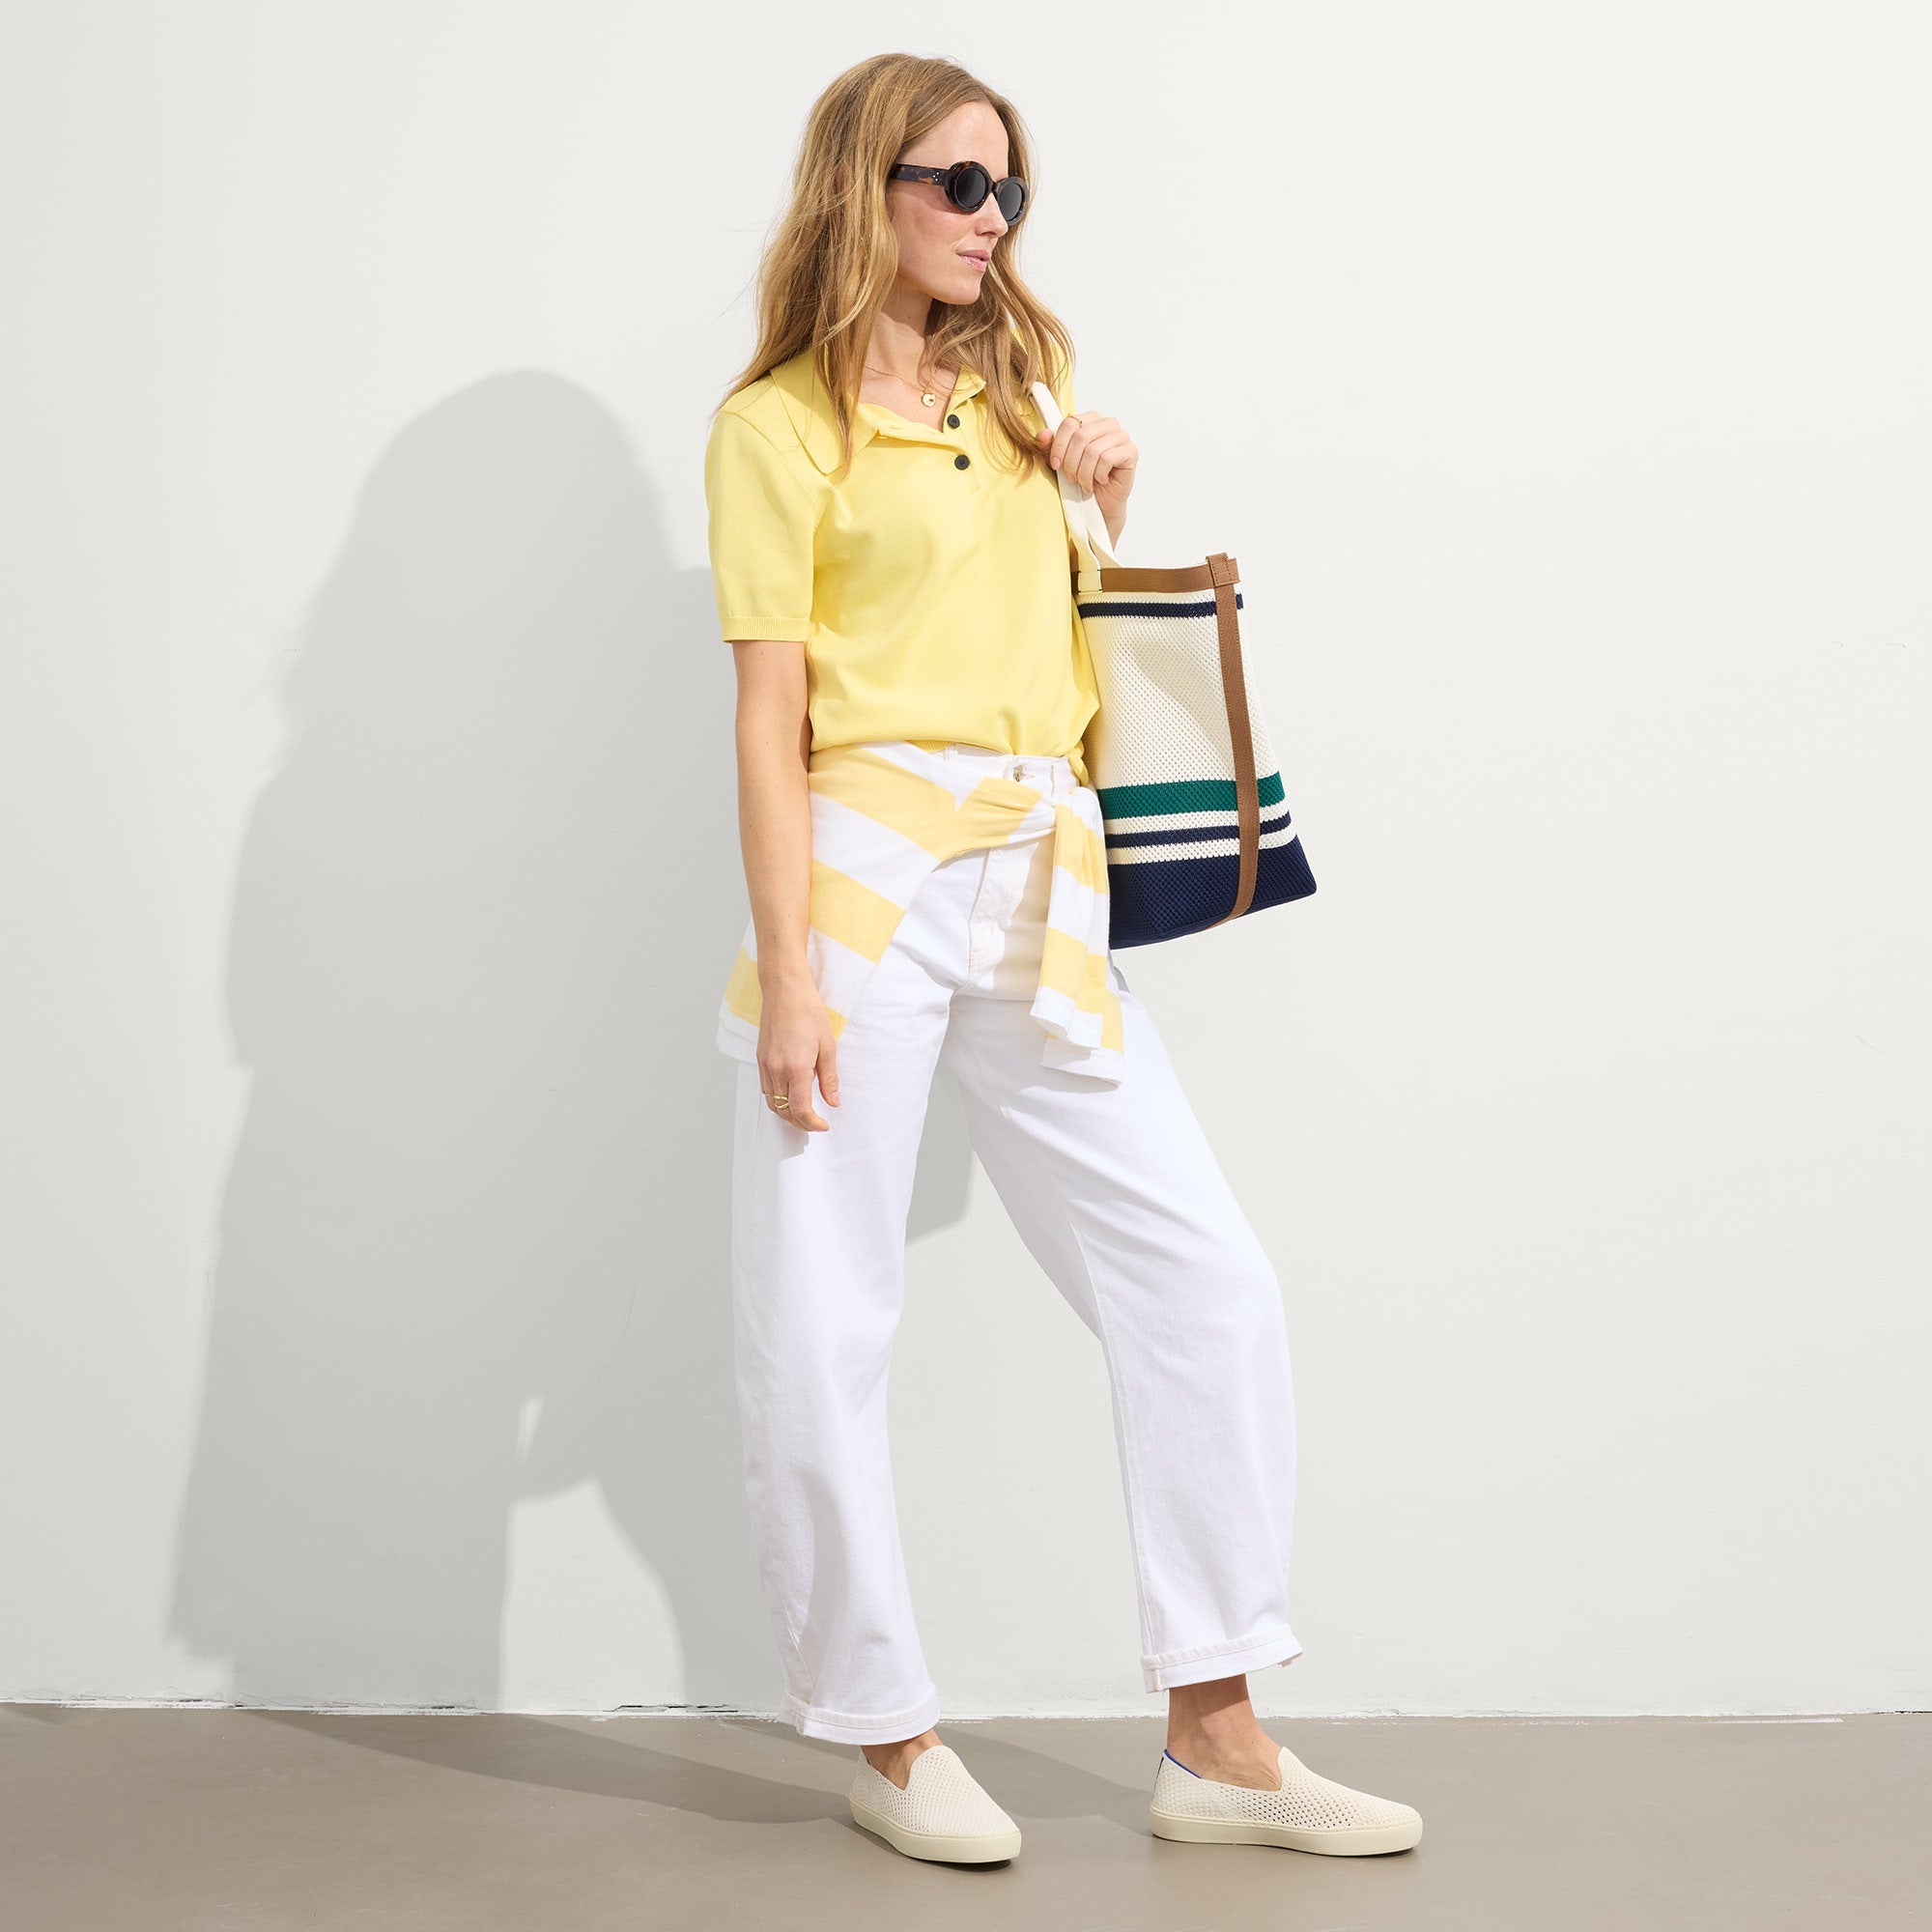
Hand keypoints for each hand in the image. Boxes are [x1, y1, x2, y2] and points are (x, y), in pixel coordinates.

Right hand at [755, 982, 839, 1130]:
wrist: (785, 992)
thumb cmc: (808, 1013)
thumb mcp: (827, 1046)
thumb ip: (829, 1078)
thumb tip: (833, 1102)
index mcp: (796, 1069)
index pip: (801, 1109)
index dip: (812, 1123)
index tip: (823, 1125)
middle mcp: (777, 1071)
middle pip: (784, 1111)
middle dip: (800, 1123)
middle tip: (816, 1123)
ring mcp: (765, 1066)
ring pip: (772, 1103)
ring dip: (787, 1114)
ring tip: (803, 1113)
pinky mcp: (760, 1059)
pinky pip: (766, 1089)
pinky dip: (777, 1100)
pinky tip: (789, 1096)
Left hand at [1034, 407, 1135, 548]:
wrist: (1099, 503)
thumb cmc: (1081, 479)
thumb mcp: (1058, 462)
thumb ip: (1048, 446)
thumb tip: (1043, 433)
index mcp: (1090, 420)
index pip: (1069, 422)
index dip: (1059, 445)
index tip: (1056, 464)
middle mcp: (1108, 424)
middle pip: (1080, 436)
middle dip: (1071, 462)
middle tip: (1072, 478)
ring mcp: (1122, 436)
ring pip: (1093, 450)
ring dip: (1084, 472)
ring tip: (1085, 483)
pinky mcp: (1131, 451)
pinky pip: (1107, 459)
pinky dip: (1099, 475)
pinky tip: (1100, 480)